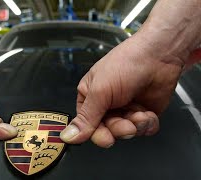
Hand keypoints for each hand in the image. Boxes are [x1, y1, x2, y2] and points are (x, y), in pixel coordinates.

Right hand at [60, 0, 200, 147]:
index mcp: (89, 97)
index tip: (105, 138)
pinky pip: (143, 130)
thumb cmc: (126, 64)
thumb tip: (67, 136)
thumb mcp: (100, 91)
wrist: (159, 56)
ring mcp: (125, 110)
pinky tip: (148, 112)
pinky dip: (147, 124)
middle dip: (118, 129)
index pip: (86, 125)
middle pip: (106, 131)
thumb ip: (86, 117)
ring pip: (126, 133)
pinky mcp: (143, 113)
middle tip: (126, 126)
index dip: (96, 134)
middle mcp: (106, 105)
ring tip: (139, 113)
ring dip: (134, 125)